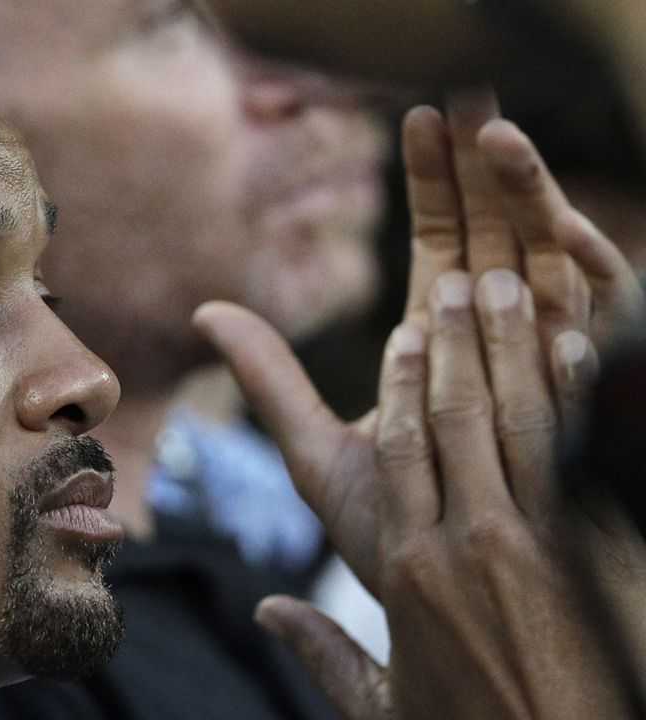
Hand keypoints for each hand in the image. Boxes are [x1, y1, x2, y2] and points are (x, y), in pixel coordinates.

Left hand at [193, 90, 643, 595]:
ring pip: (548, 270)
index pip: (442, 248)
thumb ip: (273, 383)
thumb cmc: (400, 541)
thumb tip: (203, 314)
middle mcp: (498, 349)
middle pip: (497, 239)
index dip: (435, 183)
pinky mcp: (588, 414)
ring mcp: (550, 374)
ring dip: (531, 202)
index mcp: (442, 349)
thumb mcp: (321, 457)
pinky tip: (558, 231)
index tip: (419, 120)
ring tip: (502, 140)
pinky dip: (585, 279)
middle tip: (468, 97)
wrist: (460, 623)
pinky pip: (599, 336)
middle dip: (485, 172)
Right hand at [252, 272, 633, 717]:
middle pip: (457, 419)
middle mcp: (470, 541)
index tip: (406, 332)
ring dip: (511, 349)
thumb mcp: (384, 706)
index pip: (401, 450)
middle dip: (457, 343)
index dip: (404, 384)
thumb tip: (265, 615)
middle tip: (461, 279)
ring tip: (509, 288)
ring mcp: (542, 543)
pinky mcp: (600, 551)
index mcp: (409, 567)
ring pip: (519, 424)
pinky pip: (584, 457)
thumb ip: (322, 652)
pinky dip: (579, 397)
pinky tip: (577, 348)